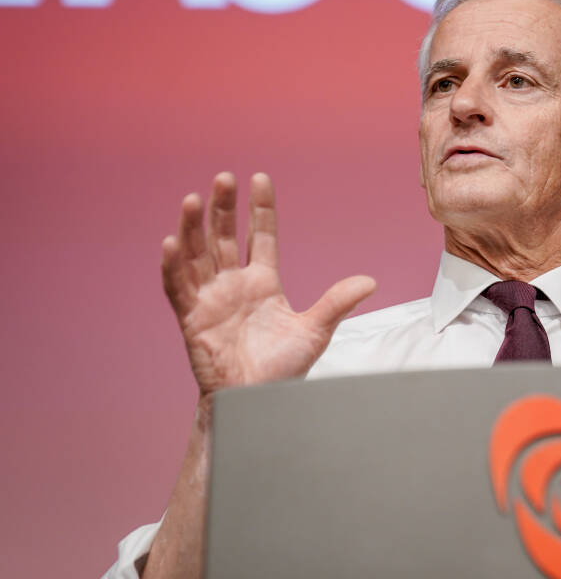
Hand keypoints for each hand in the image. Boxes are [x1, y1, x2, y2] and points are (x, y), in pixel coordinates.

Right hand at [161, 172, 375, 398]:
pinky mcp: (192, 319)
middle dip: (224, 208)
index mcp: (263, 283)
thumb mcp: (316, 330)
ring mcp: (211, 300)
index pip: (260, 236)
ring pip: (197, 255)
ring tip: (194, 199)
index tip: (260, 178)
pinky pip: (178, 288)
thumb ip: (337, 302)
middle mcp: (234, 285)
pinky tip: (171, 241)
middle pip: (224, 237)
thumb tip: (370, 282)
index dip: (260, 208)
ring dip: (193, 228)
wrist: (258, 401)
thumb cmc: (283, 368)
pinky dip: (173, 265)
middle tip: (225, 178)